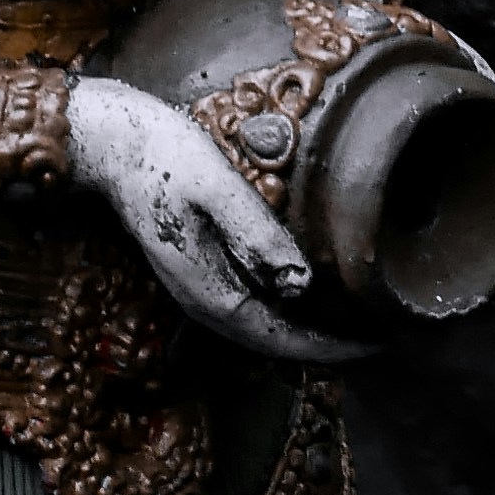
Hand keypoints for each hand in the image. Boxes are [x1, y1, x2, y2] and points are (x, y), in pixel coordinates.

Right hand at [69, 79, 368, 361]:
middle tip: (381, 334)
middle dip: (328, 347)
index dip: (333, 348)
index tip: (377, 342)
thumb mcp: (217, 189)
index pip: (282, 340)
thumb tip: (300, 282)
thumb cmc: (165, 159)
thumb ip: (257, 235)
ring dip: (308, 333)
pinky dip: (286, 313)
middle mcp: (204, 304)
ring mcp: (198, 292)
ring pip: (262, 332)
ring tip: (356, 321)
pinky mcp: (199, 274)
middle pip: (275, 345)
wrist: (112, 146)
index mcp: (212, 292)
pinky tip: (310, 294)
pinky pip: (249, 310)